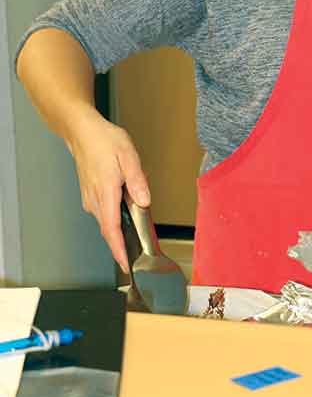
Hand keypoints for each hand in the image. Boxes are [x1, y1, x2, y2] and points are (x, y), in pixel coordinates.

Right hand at [66, 112, 149, 273]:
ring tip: (137, 228)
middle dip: (123, 243)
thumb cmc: (104, 141)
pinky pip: (104, 212)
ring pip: (107, 221)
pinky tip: (126, 208)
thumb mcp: (128, 156)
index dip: (119, 250)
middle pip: (109, 230)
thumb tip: (145, 201)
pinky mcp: (90, 194)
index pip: (111, 230)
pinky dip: (115, 217)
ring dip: (120, 228)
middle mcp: (95, 200)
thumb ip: (137, 181)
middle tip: (140, 252)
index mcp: (105, 192)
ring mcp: (90, 198)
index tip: (126, 265)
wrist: (83, 132)